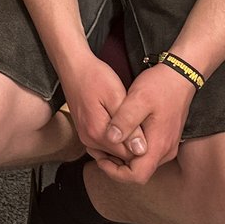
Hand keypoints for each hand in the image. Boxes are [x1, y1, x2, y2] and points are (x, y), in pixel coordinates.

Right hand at [58, 53, 146, 167]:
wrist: (73, 66)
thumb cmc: (95, 77)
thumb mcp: (117, 96)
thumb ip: (129, 125)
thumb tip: (141, 150)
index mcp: (98, 132)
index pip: (128, 156)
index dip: (144, 147)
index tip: (151, 130)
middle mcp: (89, 139)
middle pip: (121, 157)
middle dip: (136, 146)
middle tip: (145, 125)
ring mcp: (86, 137)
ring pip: (114, 152)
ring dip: (127, 143)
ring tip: (135, 124)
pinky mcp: (86, 132)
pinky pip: (106, 145)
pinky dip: (117, 140)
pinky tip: (124, 126)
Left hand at [93, 63, 195, 184]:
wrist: (180, 75)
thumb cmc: (160, 85)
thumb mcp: (138, 99)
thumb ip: (125, 120)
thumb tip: (111, 140)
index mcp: (159, 145)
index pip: (137, 176)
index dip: (116, 173)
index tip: (100, 159)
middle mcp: (165, 150)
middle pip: (139, 172)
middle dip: (117, 166)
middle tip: (98, 150)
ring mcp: (167, 145)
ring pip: (143, 163)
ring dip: (124, 158)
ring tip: (106, 141)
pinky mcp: (165, 137)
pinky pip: (147, 152)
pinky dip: (131, 149)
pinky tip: (119, 135)